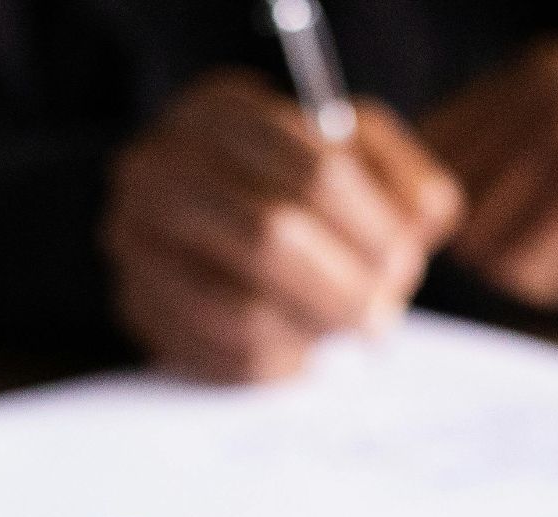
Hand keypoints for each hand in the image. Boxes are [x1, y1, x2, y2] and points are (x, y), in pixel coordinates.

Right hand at [102, 70, 461, 381]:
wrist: (211, 215)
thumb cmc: (298, 183)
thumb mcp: (358, 154)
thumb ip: (403, 178)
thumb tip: (421, 222)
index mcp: (220, 112)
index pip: (316, 172)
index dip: (373, 229)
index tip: (403, 264)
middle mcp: (158, 167)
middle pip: (270, 237)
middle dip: (343, 289)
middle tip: (380, 317)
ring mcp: (135, 240)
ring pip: (240, 310)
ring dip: (311, 332)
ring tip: (339, 331)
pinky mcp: (135, 305)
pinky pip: (217, 357)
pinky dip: (276, 365)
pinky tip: (298, 350)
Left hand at [422, 38, 557, 326]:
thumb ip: (485, 153)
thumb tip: (390, 198)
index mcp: (544, 69)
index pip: (433, 145)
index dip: (447, 204)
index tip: (497, 222)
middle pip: (451, 196)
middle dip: (487, 237)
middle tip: (555, 237)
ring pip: (482, 236)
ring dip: (520, 264)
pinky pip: (523, 267)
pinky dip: (550, 283)